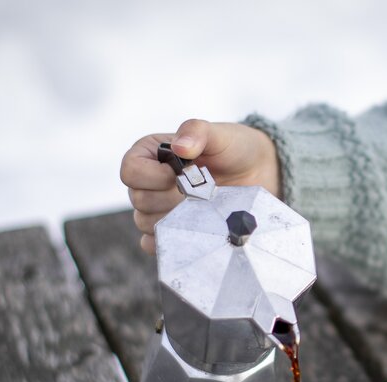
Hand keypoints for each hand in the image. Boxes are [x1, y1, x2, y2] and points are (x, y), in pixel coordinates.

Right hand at [120, 119, 280, 252]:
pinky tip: (195, 229)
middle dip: (170, 198)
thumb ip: (198, 132)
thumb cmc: (233, 149)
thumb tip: (179, 147)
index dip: (151, 177)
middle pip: (138, 200)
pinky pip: (155, 245)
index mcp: (151, 155)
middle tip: (199, 192)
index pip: (130, 171)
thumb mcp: (219, 134)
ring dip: (176, 218)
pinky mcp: (170, 232)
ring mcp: (158, 210)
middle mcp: (149, 183)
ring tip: (203, 207)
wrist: (256, 174)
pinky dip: (173, 240)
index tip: (178, 174)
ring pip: (146, 224)